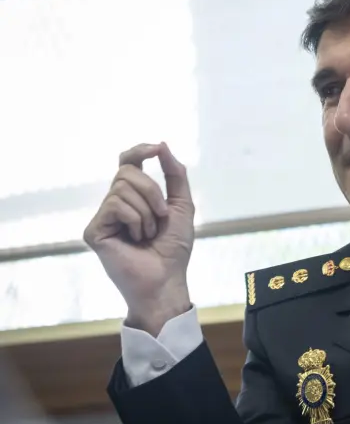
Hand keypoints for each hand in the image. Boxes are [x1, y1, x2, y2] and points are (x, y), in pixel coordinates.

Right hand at [83, 143, 194, 334]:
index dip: (138, 151)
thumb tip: (162, 145)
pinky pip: (115, 206)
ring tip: (148, 234)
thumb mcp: (181, 206)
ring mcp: (103, 217)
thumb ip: (175, 176)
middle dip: (153, 192)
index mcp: (134, 197)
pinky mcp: (94, 230)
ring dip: (147, 212)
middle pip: (127, 172)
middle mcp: (115, 204)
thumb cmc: (173, 248)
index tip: (156, 149)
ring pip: (122, 188)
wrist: (167, 278)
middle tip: (161, 217)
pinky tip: (135, 239)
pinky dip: (135, 220)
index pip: (128, 163)